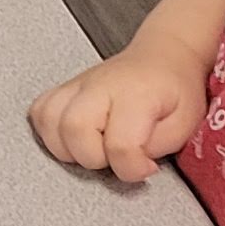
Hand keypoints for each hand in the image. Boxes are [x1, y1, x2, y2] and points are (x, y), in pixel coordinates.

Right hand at [27, 38, 207, 184]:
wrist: (163, 57)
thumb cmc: (175, 89)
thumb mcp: (185, 124)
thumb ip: (156, 149)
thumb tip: (129, 165)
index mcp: (136, 93)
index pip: (120, 144)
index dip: (132, 168)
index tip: (146, 167)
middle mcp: (100, 85)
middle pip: (74, 129)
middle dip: (93, 157)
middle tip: (115, 155)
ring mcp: (77, 84)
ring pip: (48, 120)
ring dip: (67, 146)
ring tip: (93, 148)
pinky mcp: (64, 88)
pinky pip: (39, 112)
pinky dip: (50, 132)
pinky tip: (72, 138)